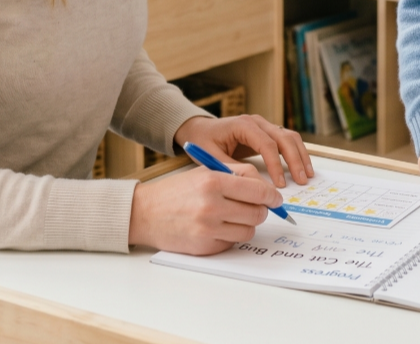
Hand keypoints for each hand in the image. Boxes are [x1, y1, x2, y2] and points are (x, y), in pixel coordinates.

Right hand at [127, 168, 280, 253]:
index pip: (258, 191)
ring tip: (231, 217)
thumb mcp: (204, 172)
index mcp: (213, 181)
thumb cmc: (176, 191)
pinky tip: (216, 227)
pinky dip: (230, 236)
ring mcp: (208, 228)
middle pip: (258, 213)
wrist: (144, 213)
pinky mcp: (204, 246)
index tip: (275, 199)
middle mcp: (212, 205)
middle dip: (260, 210)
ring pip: (248, 231)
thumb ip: (235, 176)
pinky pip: (232, 243)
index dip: (272, 196)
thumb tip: (266, 188)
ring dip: (246, 225)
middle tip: (252, 207)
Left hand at [174, 114, 312, 186]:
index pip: (267, 144)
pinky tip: (302, 167)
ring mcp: (264, 125)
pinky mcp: (268, 132)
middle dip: (295, 160)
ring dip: (301, 155)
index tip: (279, 185)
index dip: (275, 165)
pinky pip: (287, 140)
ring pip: (290, 137)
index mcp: (243, 124)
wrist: (200, 129)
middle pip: (284, 137)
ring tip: (307, 175)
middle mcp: (257, 121)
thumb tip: (250, 187)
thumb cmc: (204, 141)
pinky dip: (297, 153)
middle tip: (301, 180)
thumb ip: (230, 169)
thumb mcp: (211, 156)